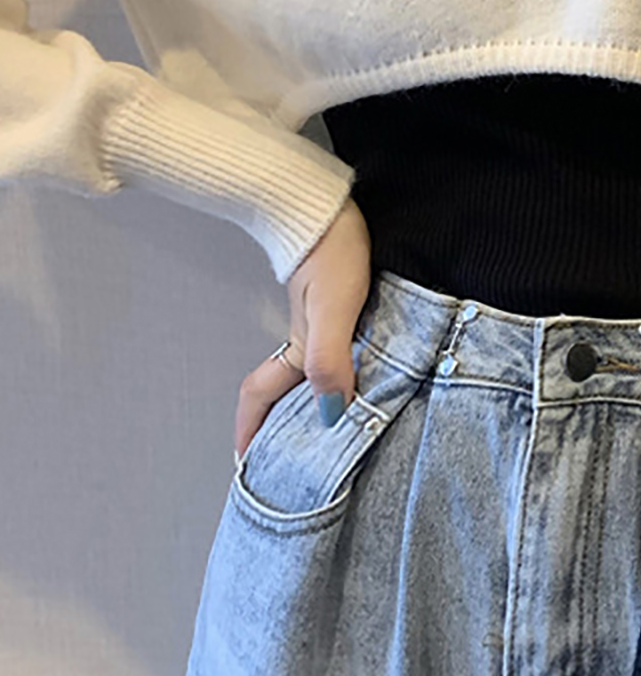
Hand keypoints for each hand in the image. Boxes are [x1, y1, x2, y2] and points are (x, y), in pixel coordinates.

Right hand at [234, 197, 372, 459]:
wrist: (333, 207)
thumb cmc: (333, 252)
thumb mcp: (334, 309)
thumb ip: (329, 359)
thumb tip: (330, 414)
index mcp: (296, 347)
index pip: (261, 397)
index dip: (251, 432)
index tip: (247, 467)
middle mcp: (304, 341)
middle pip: (280, 392)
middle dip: (275, 428)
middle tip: (285, 463)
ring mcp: (321, 324)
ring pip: (308, 375)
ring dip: (308, 403)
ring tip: (324, 435)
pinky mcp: (342, 307)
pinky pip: (333, 354)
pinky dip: (337, 376)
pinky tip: (358, 382)